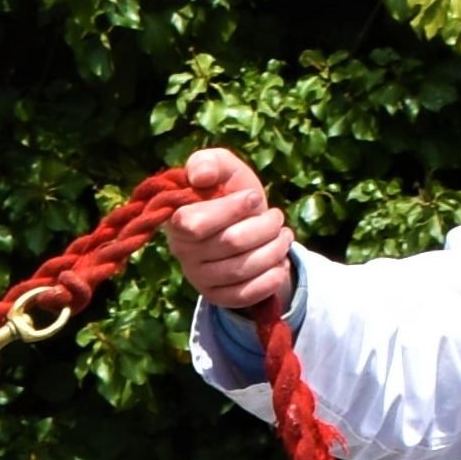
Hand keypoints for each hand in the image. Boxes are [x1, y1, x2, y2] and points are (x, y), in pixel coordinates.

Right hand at [159, 148, 298, 318]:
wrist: (245, 228)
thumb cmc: (232, 194)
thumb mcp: (225, 170)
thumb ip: (209, 162)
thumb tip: (200, 176)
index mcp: (177, 220)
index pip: (195, 222)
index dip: (231, 209)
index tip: (254, 197)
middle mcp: (182, 251)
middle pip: (230, 243)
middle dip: (265, 227)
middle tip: (277, 218)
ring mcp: (198, 277)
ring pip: (242, 269)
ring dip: (274, 250)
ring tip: (283, 237)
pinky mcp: (216, 297)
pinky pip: (245, 295)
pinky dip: (271, 278)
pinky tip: (279, 264)